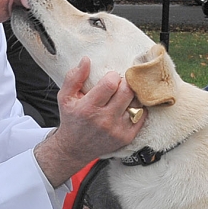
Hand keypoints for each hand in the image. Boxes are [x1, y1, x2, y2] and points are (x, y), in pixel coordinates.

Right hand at [34, 57, 144, 187]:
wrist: (75, 148)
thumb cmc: (71, 119)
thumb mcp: (65, 97)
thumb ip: (73, 77)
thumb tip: (86, 60)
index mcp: (88, 108)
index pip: (111, 83)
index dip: (113, 76)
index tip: (109, 78)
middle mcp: (104, 120)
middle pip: (127, 91)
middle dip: (125, 83)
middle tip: (119, 85)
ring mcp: (117, 130)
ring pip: (137, 102)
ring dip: (132, 96)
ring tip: (123, 96)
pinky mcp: (127, 137)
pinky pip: (142, 115)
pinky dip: (138, 108)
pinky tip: (128, 107)